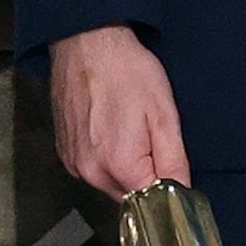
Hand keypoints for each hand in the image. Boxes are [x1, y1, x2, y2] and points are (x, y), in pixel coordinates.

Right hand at [47, 25, 191, 196]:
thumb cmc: (127, 72)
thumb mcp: (164, 115)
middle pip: (130, 196)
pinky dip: (105, 159)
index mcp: (120, 166)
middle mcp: (90, 173)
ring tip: (128, 128)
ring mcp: (73, 164)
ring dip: (124, 169)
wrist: (86, 43)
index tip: (171, 166)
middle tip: (151, 138)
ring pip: (110, 184)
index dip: (167, 187)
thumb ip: (174, 162)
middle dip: (145, 177)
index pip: (152, 202)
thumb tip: (181, 195)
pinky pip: (92, 170)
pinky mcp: (64, 153)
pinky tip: (111, 129)